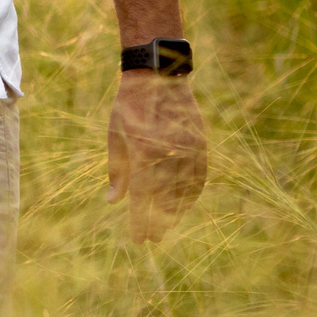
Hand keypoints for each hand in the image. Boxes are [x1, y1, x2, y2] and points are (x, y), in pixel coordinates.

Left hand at [106, 69, 207, 242]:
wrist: (159, 76)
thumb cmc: (129, 106)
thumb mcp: (115, 136)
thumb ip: (117, 171)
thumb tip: (114, 203)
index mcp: (144, 152)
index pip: (143, 198)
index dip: (140, 221)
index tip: (138, 240)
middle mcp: (169, 153)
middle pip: (166, 199)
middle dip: (159, 221)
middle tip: (153, 238)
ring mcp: (189, 149)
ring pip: (185, 191)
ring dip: (176, 211)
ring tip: (167, 224)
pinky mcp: (201, 144)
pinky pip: (200, 177)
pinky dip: (192, 194)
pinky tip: (185, 204)